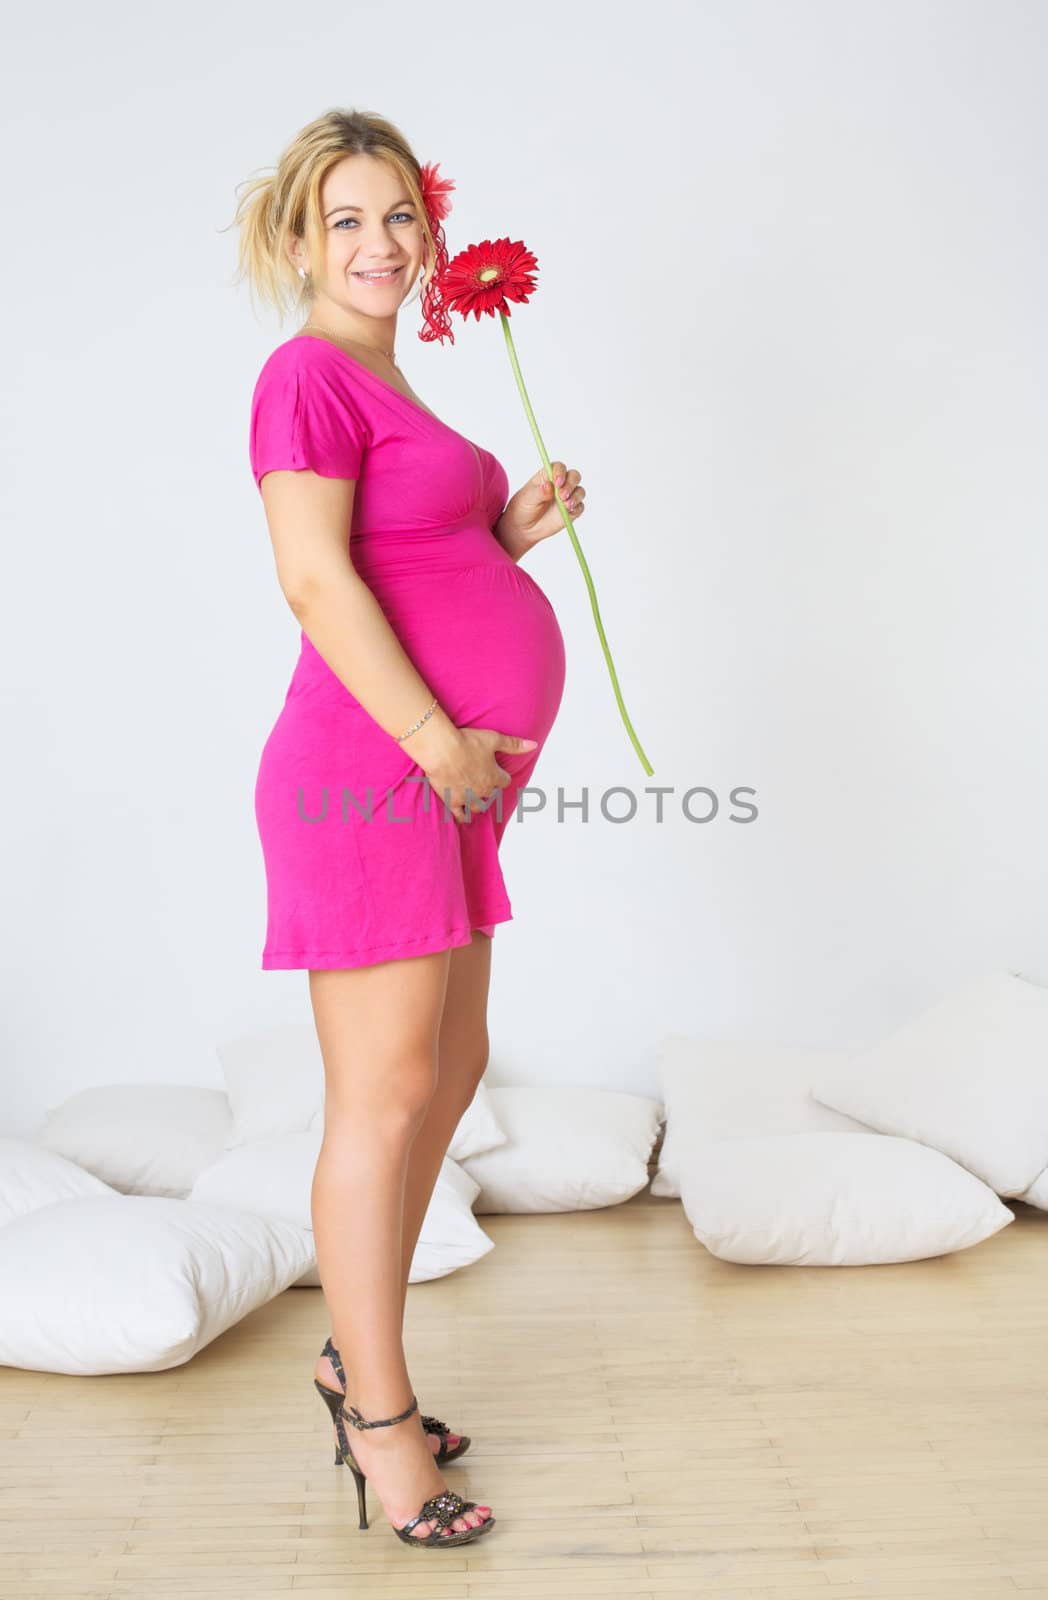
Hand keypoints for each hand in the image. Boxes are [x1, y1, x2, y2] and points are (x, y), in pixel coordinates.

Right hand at [413, 723, 538, 823]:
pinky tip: (462, 817)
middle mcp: (483, 790)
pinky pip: (460, 815)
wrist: (441, 749)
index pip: (505, 782)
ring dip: (478, 804)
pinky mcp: (452, 800)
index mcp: (494, 776)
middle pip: (491, 795)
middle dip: (489, 790)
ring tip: (475, 800)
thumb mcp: (494, 739)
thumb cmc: (466, 742)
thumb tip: (533, 745)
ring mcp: (467, 797)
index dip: (501, 776)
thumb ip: (514, 744)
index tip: (497, 773)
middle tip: (483, 783)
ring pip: (478, 807)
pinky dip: (462, 817)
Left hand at [498, 460, 585, 553]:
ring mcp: (567, 497)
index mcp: (548, 476)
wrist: (523, 528)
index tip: (557, 482)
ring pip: (579, 491)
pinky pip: (580, 507)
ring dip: (575, 497)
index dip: (560, 472)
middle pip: (574, 476)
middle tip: (562, 495)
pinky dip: (577, 508)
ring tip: (565, 506)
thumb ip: (539, 492)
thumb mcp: (527, 498)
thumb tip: (548, 486)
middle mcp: (560, 484)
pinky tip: (570, 511)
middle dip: (570, 484)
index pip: (559, 467)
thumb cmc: (523, 508)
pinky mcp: (571, 510)